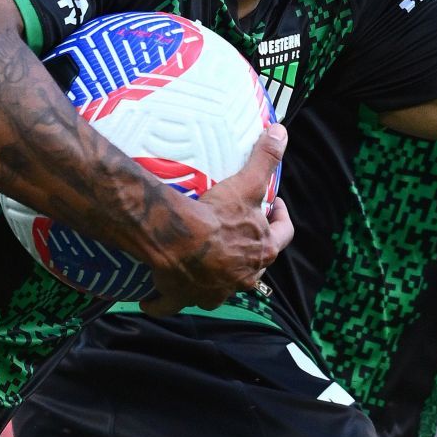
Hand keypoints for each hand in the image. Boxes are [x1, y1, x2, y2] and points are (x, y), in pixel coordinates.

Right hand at [141, 126, 293, 314]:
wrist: (179, 241)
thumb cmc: (216, 215)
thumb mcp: (246, 184)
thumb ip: (265, 158)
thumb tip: (281, 132)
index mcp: (261, 251)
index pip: (282, 236)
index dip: (281, 220)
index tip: (274, 207)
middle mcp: (242, 277)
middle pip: (254, 265)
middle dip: (250, 251)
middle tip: (240, 231)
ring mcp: (214, 293)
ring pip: (219, 288)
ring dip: (215, 279)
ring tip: (203, 262)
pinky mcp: (184, 298)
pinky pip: (171, 304)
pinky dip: (162, 302)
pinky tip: (153, 298)